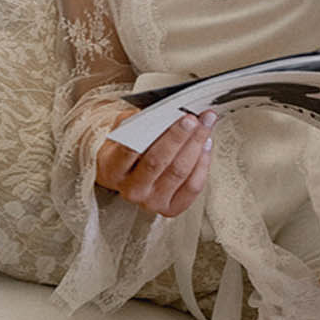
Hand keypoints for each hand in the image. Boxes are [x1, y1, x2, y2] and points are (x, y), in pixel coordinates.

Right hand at [97, 107, 215, 217]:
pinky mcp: (170, 208)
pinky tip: (205, 146)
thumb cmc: (125, 149)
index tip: (175, 116)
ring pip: (178, 173)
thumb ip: (137, 120)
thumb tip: (163, 111)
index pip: (131, 151)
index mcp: (114, 169)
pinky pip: (192, 187)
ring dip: (196, 146)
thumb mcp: (123, 129)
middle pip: (158, 162)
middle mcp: (132, 189)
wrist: (124, 175)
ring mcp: (151, 202)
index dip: (154, 132)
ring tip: (205, 126)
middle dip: (180, 137)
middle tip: (194, 119)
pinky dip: (202, 164)